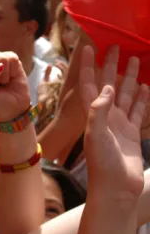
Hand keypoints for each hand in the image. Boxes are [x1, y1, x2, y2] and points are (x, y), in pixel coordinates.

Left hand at [81, 46, 148, 201]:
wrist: (115, 188)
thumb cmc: (102, 164)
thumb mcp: (96, 135)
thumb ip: (98, 111)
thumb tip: (105, 88)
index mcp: (93, 114)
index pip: (89, 85)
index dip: (88, 67)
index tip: (88, 48)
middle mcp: (105, 116)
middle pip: (108, 84)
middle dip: (111, 65)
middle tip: (115, 45)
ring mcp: (119, 124)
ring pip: (125, 94)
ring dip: (128, 77)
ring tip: (134, 59)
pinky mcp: (132, 133)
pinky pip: (137, 110)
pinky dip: (141, 97)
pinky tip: (144, 86)